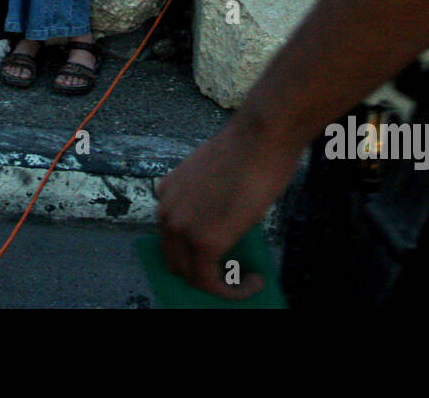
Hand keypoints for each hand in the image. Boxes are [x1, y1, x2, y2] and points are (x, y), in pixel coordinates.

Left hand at [155, 114, 301, 299]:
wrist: (261, 137)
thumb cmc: (251, 149)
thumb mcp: (219, 178)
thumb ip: (211, 200)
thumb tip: (226, 220)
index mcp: (167, 191)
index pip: (172, 235)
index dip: (193, 252)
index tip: (221, 257)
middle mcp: (167, 210)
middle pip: (176, 259)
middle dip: (203, 271)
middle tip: (233, 272)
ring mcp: (182, 227)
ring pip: (191, 275)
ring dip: (220, 284)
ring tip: (247, 279)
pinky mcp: (203, 242)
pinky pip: (211, 281)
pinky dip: (232, 290)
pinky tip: (253, 282)